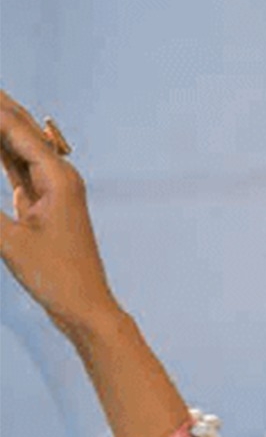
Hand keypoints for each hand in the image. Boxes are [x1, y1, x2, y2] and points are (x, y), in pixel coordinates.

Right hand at [0, 91, 119, 337]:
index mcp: (57, 177)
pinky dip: (0, 152)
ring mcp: (52, 188)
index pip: (14, 128)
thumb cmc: (57, 279)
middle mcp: (59, 176)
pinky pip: (16, 166)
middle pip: (19, 127)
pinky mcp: (42, 203)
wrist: (85, 309)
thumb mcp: (9, 242)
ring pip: (17, 145)